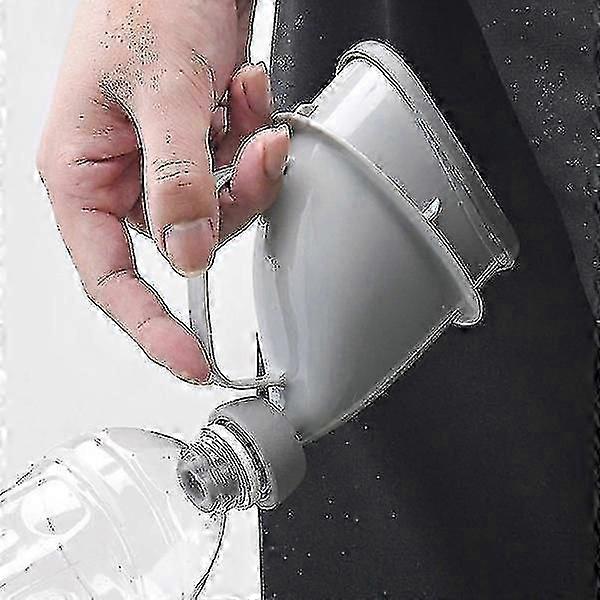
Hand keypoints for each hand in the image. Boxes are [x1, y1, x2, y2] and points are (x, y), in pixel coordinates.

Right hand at [37, 0, 288, 383]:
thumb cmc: (146, 1)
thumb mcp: (162, 89)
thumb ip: (177, 177)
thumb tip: (189, 254)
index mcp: (82, 174)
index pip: (110, 277)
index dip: (150, 326)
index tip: (191, 362)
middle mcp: (122, 179)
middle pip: (187, 241)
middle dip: (233, 203)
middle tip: (254, 149)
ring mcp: (165, 166)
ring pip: (221, 210)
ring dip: (249, 165)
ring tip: (247, 102)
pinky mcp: (200, 149)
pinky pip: (237, 174)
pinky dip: (253, 138)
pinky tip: (245, 90)